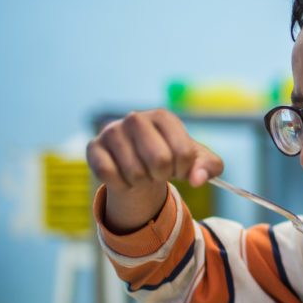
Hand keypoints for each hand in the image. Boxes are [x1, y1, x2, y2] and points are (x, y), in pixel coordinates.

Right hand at [86, 108, 222, 231]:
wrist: (138, 164)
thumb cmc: (171, 159)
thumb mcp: (197, 162)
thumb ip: (209, 167)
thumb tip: (197, 179)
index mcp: (163, 117)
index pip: (184, 153)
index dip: (184, 170)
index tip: (178, 168)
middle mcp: (136, 118)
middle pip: (160, 161)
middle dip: (163, 175)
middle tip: (159, 172)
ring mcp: (112, 131)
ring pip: (135, 173)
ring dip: (142, 182)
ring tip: (142, 173)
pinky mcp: (93, 147)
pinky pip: (109, 175)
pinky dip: (121, 185)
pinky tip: (123, 177)